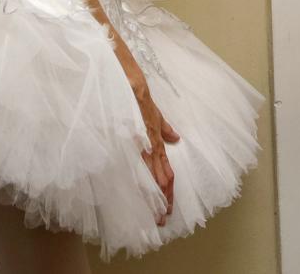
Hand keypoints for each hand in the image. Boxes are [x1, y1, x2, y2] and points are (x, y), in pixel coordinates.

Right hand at [127, 66, 179, 224]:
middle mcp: (150, 144)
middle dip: (162, 199)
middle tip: (163, 219)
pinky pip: (138, 164)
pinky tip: (144, 193)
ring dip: (154, 195)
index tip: (168, 206)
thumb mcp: (154, 111)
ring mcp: (139, 143)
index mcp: (155, 139)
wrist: (124, 79)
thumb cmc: (137, 94)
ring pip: (151, 175)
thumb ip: (163, 127)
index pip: (165, 170)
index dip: (167, 190)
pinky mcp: (128, 139)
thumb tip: (175, 138)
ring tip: (156, 213)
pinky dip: (142, 179)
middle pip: (160, 178)